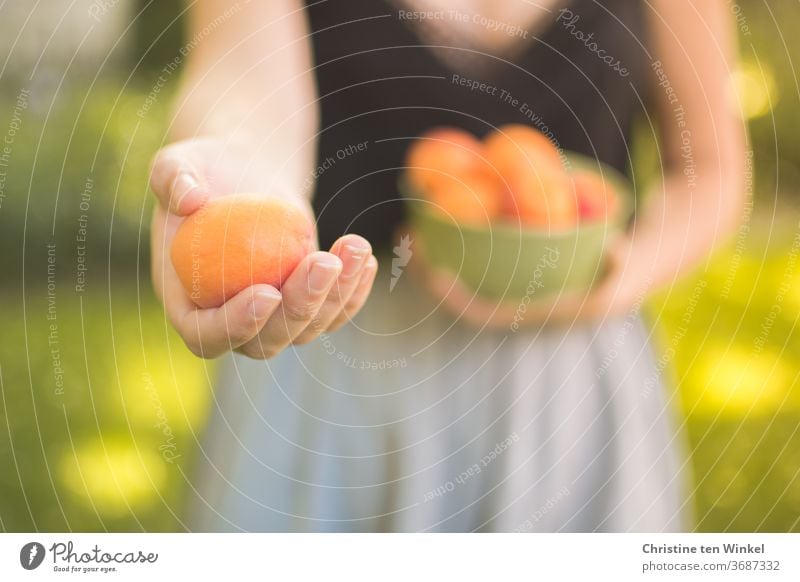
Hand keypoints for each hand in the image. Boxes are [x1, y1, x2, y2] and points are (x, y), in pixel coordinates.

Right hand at [149, 137, 377, 358]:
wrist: (244, 174)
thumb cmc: (204, 170)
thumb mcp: (178, 163)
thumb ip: (172, 179)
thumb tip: (190, 199)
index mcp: (187, 302)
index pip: (205, 335)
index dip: (236, 325)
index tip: (268, 292)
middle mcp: (228, 321)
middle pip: (266, 343)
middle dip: (300, 308)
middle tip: (324, 262)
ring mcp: (271, 319)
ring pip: (307, 331)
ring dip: (336, 296)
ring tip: (355, 247)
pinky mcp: (304, 303)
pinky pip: (333, 314)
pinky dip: (353, 293)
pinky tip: (366, 260)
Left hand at [415, 233, 648, 328]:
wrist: (623, 271)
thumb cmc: (620, 272)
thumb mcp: (625, 271)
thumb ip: (621, 264)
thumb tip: (616, 250)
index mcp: (529, 315)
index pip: (482, 314)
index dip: (455, 300)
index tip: (432, 272)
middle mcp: (510, 304)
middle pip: (457, 294)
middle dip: (426, 271)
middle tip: (405, 235)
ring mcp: (504, 288)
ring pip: (458, 275)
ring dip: (429, 254)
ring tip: (407, 223)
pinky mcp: (503, 271)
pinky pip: (468, 260)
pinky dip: (449, 242)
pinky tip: (433, 210)